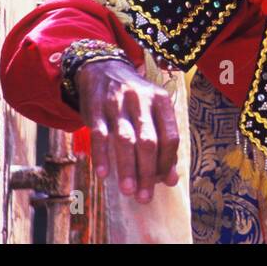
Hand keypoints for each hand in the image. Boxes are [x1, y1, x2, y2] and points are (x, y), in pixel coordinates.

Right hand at [76, 60, 179, 203]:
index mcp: (161, 102)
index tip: (162, 183)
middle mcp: (141, 101)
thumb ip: (163, 142)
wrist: (103, 68)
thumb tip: (171, 179)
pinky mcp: (95, 108)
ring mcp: (117, 103)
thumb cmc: (134, 98)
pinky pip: (99, 135)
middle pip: (149, 141)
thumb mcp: (152, 111)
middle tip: (144, 196)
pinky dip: (102, 155)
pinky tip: (104, 174)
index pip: (170, 137)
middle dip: (147, 172)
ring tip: (128, 191)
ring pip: (125, 140)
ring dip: (127, 168)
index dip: (168, 162)